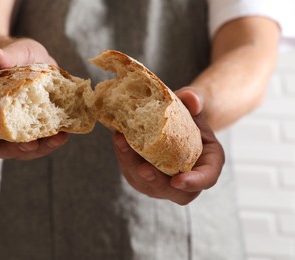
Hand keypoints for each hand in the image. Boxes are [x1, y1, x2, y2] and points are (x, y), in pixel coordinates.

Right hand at [0, 39, 66, 159]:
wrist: (35, 62)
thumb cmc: (18, 56)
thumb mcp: (16, 50)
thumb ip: (5, 55)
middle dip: (10, 150)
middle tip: (29, 145)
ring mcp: (12, 130)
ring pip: (17, 151)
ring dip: (36, 150)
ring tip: (54, 140)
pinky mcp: (32, 132)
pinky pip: (37, 144)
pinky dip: (48, 143)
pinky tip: (62, 136)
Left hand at [113, 87, 224, 204]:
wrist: (176, 116)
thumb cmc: (190, 110)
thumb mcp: (196, 100)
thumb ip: (195, 99)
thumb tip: (192, 101)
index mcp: (209, 162)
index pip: (206, 178)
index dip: (193, 183)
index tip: (177, 180)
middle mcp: (188, 178)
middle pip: (173, 191)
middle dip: (156, 181)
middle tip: (143, 168)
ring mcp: (165, 181)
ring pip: (148, 185)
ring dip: (132, 167)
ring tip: (122, 142)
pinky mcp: (145, 176)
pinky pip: (134, 174)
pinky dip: (125, 159)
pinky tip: (119, 140)